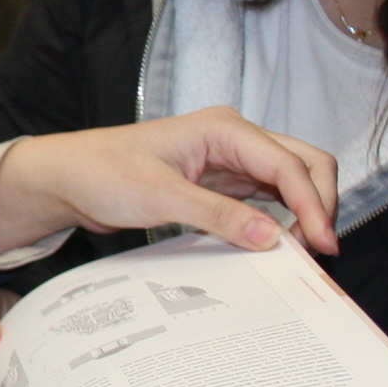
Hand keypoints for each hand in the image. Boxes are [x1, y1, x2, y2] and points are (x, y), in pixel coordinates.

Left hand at [0, 109, 339, 255]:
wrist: (65, 179)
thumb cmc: (101, 172)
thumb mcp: (160, 197)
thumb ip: (218, 215)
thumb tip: (272, 237)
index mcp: (224, 129)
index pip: (288, 164)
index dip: (313, 204)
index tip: (322, 245)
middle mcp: (233, 140)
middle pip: (301, 164)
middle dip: (319, 204)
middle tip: (320, 253)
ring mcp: (228, 162)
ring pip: (287, 183)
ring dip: (301, 215)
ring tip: (303, 258)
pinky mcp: (218, 185)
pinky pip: (262, 201)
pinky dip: (277, 222)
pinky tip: (276, 249)